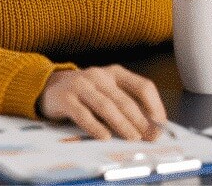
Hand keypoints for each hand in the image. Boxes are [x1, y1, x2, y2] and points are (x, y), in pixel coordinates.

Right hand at [37, 65, 165, 140]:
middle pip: (125, 99)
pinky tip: (104, 137)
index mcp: (116, 73)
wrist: (50, 87)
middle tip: (150, 136)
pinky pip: (82, 113)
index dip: (154, 105)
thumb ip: (127, 104)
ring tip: (133, 138)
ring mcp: (82, 85)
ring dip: (121, 123)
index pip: (142, 86)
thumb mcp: (108, 92)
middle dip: (140, 120)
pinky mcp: (66, 98)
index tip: (161, 122)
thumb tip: (151, 126)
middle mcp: (100, 76)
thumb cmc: (87, 93)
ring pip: (106, 106)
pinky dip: (95, 126)